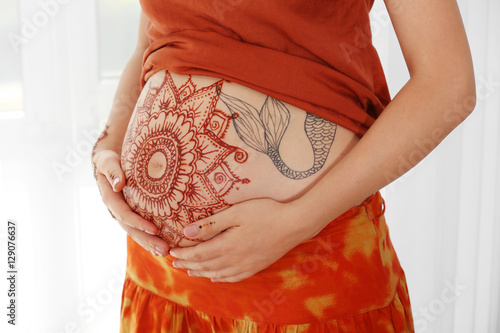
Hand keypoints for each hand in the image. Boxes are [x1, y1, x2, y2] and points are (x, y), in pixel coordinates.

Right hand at [92, 149, 170, 255]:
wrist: (106, 161)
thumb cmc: (109, 159)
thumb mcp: (108, 161)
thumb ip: (113, 171)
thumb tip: (119, 184)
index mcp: (110, 198)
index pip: (125, 215)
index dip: (138, 223)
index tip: (155, 229)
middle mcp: (116, 210)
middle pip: (132, 229)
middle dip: (148, 240)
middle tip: (165, 250)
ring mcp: (123, 213)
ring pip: (136, 232)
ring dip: (150, 244)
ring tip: (166, 253)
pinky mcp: (131, 213)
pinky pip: (139, 228)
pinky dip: (149, 238)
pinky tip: (161, 247)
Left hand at [169, 198, 310, 282]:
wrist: (294, 224)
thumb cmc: (266, 212)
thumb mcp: (236, 212)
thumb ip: (211, 223)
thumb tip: (187, 232)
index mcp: (227, 245)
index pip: (198, 253)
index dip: (183, 254)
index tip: (171, 251)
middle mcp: (235, 259)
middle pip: (205, 265)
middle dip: (188, 264)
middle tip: (175, 262)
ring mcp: (247, 265)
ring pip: (218, 274)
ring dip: (201, 273)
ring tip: (190, 271)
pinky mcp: (257, 267)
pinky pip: (234, 278)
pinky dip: (221, 279)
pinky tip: (216, 278)